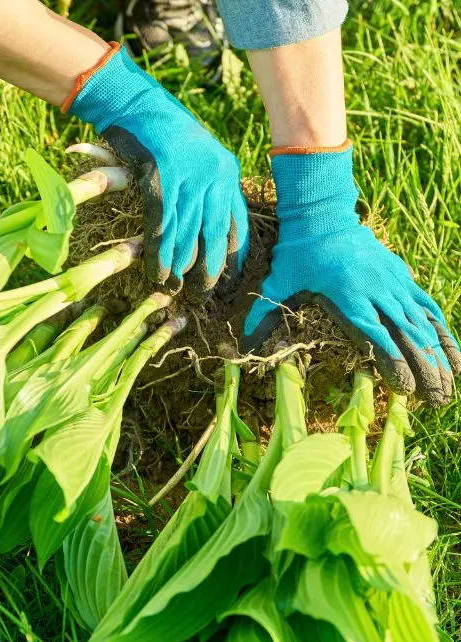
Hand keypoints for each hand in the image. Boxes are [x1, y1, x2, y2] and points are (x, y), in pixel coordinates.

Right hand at [67, 44, 248, 291]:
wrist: (133, 103)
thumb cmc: (164, 131)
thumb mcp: (198, 156)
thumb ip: (208, 186)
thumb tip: (209, 227)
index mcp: (227, 172)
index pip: (236, 223)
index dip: (232, 256)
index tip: (229, 280)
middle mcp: (212, 176)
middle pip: (213, 236)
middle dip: (208, 272)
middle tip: (202, 297)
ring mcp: (187, 178)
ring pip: (186, 237)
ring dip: (179, 269)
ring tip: (175, 291)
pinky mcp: (160, 180)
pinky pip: (162, 229)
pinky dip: (158, 255)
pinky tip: (156, 273)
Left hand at [241, 144, 460, 405]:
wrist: (323, 213)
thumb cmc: (299, 250)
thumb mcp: (279, 280)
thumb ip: (264, 310)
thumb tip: (241, 340)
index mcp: (349, 295)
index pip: (373, 329)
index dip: (388, 353)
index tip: (402, 378)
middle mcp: (374, 288)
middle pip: (403, 327)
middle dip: (420, 358)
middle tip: (434, 388)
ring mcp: (389, 279)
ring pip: (417, 315)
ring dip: (434, 343)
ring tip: (447, 371)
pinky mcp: (397, 271)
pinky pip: (421, 297)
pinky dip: (434, 317)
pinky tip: (444, 336)